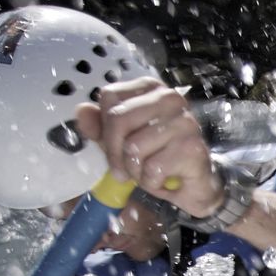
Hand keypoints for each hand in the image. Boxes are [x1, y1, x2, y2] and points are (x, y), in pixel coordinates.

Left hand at [76, 78, 222, 218]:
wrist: (193, 186)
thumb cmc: (158, 159)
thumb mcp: (121, 141)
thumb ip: (99, 126)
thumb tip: (81, 111)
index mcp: (150, 89)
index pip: (110, 97)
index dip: (104, 127)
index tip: (113, 148)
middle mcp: (170, 99)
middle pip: (119, 119)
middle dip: (115, 153)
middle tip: (124, 171)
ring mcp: (185, 122)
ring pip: (134, 146)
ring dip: (135, 171)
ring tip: (147, 174)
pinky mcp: (192, 147)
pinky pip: (153, 167)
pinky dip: (151, 182)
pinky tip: (163, 180)